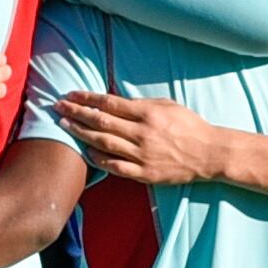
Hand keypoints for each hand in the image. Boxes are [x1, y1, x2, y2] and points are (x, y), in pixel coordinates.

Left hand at [52, 91, 232, 186]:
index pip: (109, 103)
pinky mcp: (144, 173)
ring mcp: (142, 155)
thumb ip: (140, 104)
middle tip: (58, 107)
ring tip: (65, 126)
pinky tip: (87, 152)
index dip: (87, 98)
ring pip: (104, 144)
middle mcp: (142, 133)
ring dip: (81, 134)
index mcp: (148, 113)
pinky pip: (116, 167)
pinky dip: (99, 159)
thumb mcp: (167, 105)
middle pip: (101, 122)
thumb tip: (114, 100)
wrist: (209, 154)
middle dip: (77, 113)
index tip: (71, 94)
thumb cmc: (189, 126)